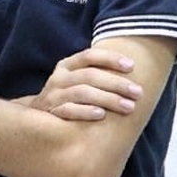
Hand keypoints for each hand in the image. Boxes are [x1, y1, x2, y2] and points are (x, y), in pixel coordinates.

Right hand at [20, 47, 142, 120]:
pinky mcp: (51, 113)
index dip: (111, 59)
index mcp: (67, 65)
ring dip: (107, 99)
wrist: (37, 120)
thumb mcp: (77, 81)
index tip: (132, 66)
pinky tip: (101, 115)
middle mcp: (59, 77)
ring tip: (129, 107)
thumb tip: (133, 69)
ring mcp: (53, 95)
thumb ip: (97, 74)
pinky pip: (68, 110)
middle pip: (89, 75)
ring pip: (82, 92)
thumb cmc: (69, 97)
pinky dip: (84, 112)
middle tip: (138, 92)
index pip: (89, 56)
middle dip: (116, 83)